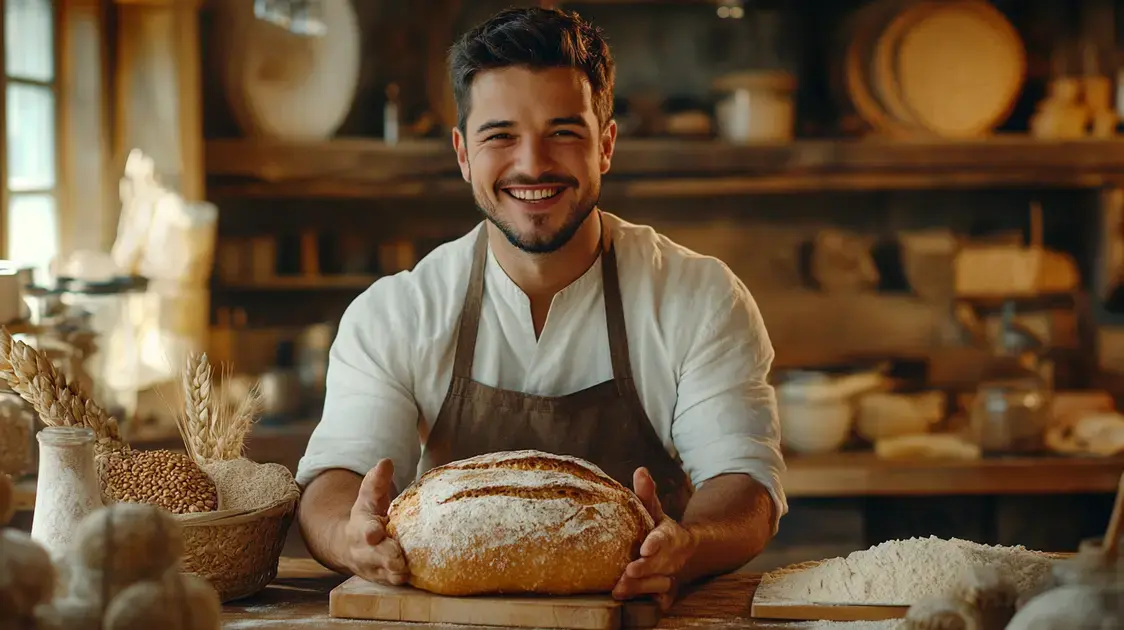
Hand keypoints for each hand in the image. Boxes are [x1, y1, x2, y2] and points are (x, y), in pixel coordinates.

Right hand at [344, 458, 408, 584]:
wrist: (350, 546)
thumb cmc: (367, 515)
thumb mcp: (368, 497)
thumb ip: (376, 481)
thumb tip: (386, 462)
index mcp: (360, 529)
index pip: (364, 531)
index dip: (370, 533)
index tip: (376, 532)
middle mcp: (365, 552)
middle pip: (376, 557)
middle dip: (388, 557)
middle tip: (400, 558)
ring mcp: (375, 568)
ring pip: (387, 574)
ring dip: (398, 572)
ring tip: (409, 570)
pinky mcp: (386, 580)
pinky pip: (396, 583)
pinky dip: (408, 581)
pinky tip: (423, 577)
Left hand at [612, 467, 696, 610]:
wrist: (683, 551)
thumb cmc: (658, 528)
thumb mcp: (653, 510)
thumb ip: (646, 494)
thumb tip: (640, 471)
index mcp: (670, 535)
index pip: (663, 538)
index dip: (655, 543)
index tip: (645, 548)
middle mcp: (673, 558)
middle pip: (660, 564)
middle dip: (644, 570)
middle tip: (627, 572)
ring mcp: (671, 576)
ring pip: (659, 584)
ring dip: (641, 588)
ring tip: (619, 590)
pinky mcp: (667, 593)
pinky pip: (660, 600)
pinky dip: (648, 602)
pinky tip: (630, 604)